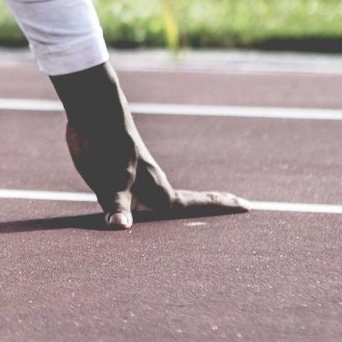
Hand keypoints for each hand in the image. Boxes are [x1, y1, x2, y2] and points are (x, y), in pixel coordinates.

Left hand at [51, 61, 249, 229]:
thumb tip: (120, 227)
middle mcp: (153, 186)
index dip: (221, 205)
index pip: (197, 204)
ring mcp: (139, 180)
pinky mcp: (121, 175)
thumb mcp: (111, 181)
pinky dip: (147, 206)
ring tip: (194, 217)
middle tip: (237, 206)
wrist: (93, 114)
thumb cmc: (106, 147)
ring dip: (180, 208)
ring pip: (163, 200)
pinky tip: (142, 209)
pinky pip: (141, 196)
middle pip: (187, 203)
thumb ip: (116, 206)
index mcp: (159, 192)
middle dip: (210, 207)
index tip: (248, 206)